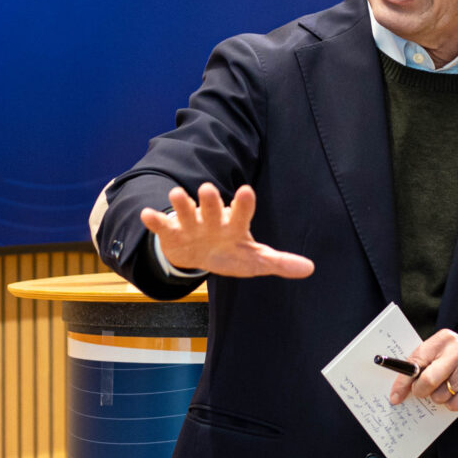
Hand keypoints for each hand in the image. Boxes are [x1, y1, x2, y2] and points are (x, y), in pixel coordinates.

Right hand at [139, 183, 314, 279]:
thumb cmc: (230, 253)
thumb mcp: (254, 260)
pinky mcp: (171, 233)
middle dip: (209, 201)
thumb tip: (309, 269)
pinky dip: (154, 221)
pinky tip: (148, 215)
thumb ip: (278, 262)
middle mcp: (212, 220)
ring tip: (176, 194)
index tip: (246, 191)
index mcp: (234, 225)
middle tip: (208, 189)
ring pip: (186, 212)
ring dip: (181, 204)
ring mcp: (190, 225)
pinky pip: (162, 226)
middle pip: (212, 209)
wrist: (198, 253)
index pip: (241, 213)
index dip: (243, 204)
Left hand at [388, 331, 457, 409]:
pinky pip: (454, 404)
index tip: (395, 396)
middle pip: (427, 381)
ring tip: (451, 387)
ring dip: (440, 397)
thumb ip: (424, 362)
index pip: (416, 361)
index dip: (403, 381)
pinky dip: (453, 403)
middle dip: (421, 391)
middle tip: (423, 393)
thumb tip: (401, 385)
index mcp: (444, 340)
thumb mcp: (444, 351)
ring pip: (440, 396)